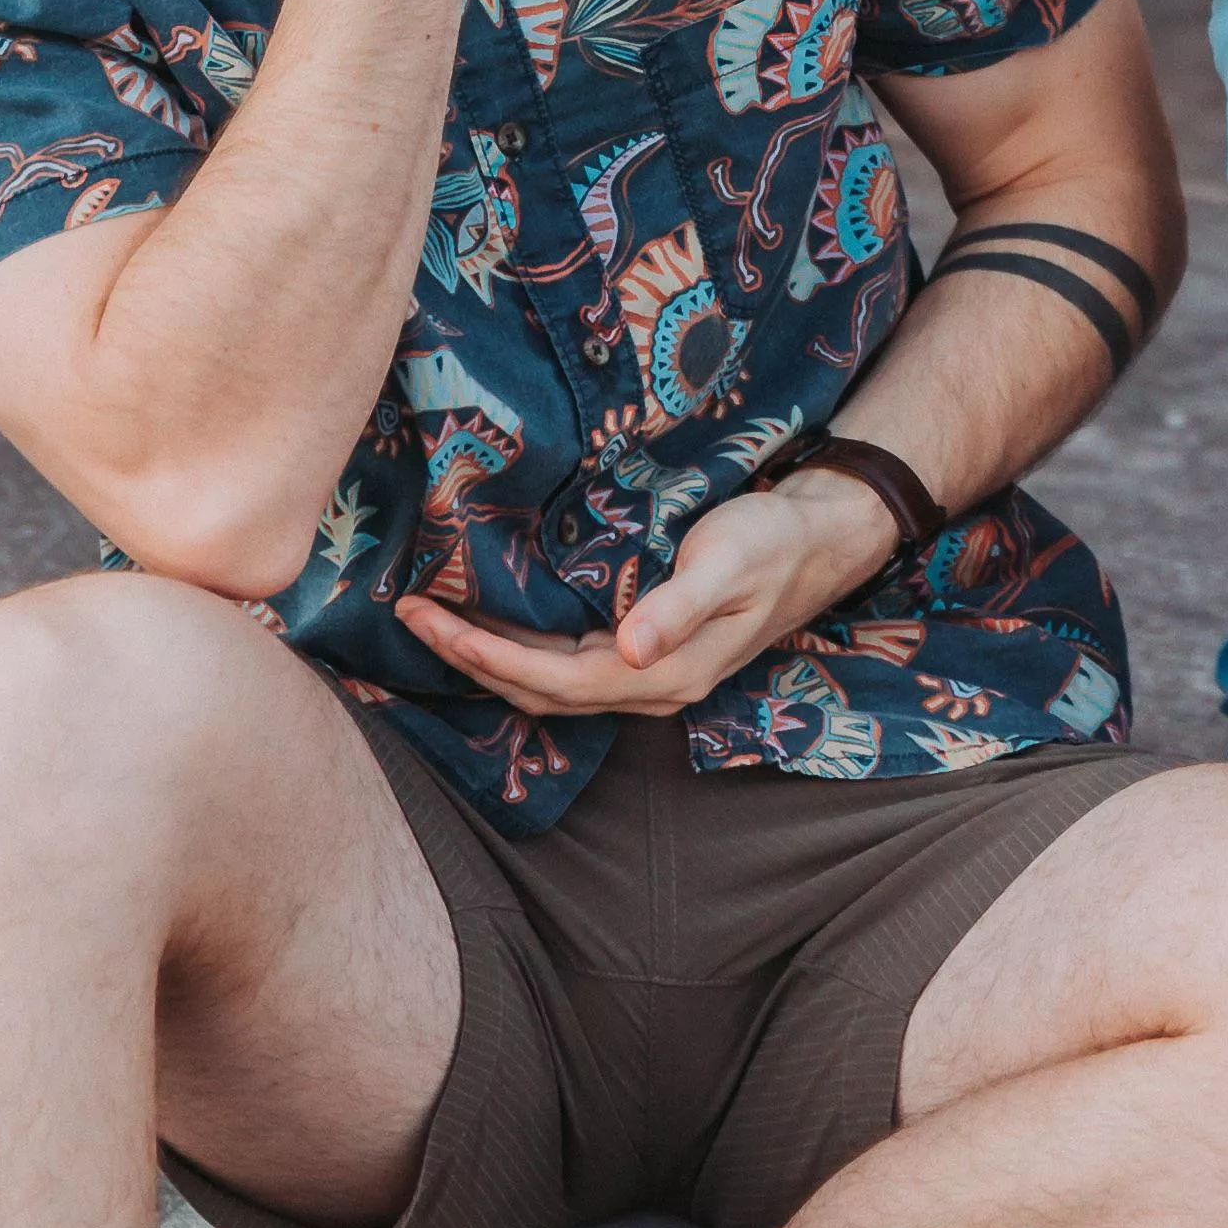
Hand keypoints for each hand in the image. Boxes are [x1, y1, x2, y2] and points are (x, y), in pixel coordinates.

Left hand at [392, 465, 897, 718]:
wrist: (820, 537)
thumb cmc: (773, 540)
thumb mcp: (730, 562)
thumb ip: (679, 607)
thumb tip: (628, 649)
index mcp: (663, 674)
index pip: (551, 679)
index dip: (484, 655)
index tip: (429, 619)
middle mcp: (646, 685)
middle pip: (536, 690)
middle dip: (467, 658)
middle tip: (407, 615)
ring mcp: (645, 671)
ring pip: (546, 680)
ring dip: (486, 655)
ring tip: (431, 617)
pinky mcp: (643, 648)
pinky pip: (564, 661)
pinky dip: (518, 645)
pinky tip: (491, 616)